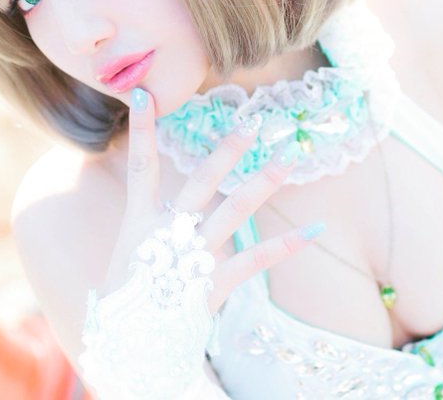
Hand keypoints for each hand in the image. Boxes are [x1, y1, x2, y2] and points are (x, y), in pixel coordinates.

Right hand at [102, 87, 322, 310]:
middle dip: (226, 151)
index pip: (140, 167)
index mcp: (139, 222)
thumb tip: (162, 194)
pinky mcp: (215, 282)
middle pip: (201, 182)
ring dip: (263, 183)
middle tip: (252, 124)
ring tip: (289, 160)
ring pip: (234, 210)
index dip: (141, 130)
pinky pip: (256, 258)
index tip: (145, 95)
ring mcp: (193, 256)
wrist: (130, 348)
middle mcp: (168, 232)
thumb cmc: (128, 296)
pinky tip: (314, 230)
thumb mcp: (128, 252)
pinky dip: (286, 244)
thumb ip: (149, 218)